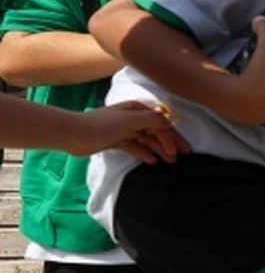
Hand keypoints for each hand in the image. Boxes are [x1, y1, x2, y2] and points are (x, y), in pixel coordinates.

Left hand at [73, 102, 189, 163]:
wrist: (74, 134)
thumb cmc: (103, 125)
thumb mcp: (132, 119)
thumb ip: (153, 120)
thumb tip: (170, 124)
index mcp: (138, 110)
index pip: (162, 123)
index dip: (173, 136)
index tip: (180, 151)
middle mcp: (134, 118)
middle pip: (157, 132)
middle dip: (170, 144)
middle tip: (181, 158)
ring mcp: (126, 130)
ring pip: (148, 140)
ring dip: (159, 150)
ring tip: (169, 162)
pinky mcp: (118, 141)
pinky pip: (136, 147)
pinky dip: (145, 153)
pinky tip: (152, 161)